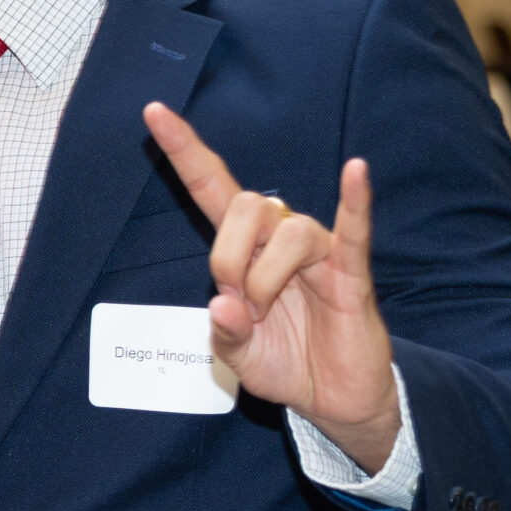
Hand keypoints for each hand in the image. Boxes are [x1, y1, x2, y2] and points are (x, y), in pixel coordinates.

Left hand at [142, 104, 398, 473]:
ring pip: (285, 231)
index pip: (210, 185)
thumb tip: (223, 306)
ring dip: (266, 278)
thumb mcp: (237, 355)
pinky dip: (355, 199)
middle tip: (238, 303)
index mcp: (243, 248)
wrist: (332, 398)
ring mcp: (317, 251)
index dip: (184, 150)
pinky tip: (356, 170)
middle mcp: (278, 237)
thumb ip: (224, 333)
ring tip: (268, 313)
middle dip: (228, 257)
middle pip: (244, 206)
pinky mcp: (351, 272)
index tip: (154, 112)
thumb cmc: (283, 362)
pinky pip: (354, 228)